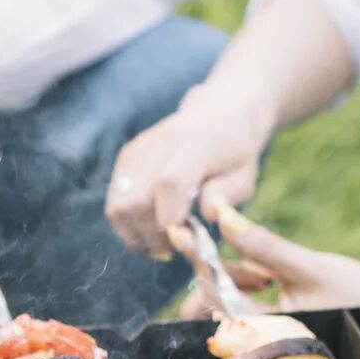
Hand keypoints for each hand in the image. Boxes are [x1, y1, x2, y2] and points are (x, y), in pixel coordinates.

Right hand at [106, 83, 273, 257]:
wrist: (217, 112)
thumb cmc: (235, 151)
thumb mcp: (245, 176)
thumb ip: (226, 197)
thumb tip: (205, 215)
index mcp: (197, 146)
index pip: (169, 183)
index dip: (170, 220)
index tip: (183, 238)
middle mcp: (161, 144)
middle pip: (135, 201)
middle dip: (151, 235)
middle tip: (172, 246)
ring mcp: (138, 149)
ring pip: (117, 206)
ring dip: (135, 234)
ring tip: (158, 242)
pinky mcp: (126, 157)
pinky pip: (114, 201)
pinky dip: (128, 223)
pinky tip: (150, 228)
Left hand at [194, 198, 359, 341]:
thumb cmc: (355, 293)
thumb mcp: (307, 266)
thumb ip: (264, 246)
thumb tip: (223, 217)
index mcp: (260, 332)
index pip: (214, 295)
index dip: (196, 261)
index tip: (178, 231)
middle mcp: (256, 335)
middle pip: (214, 298)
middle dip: (211, 268)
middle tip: (205, 236)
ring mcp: (261, 327)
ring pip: (229, 295)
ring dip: (232, 271)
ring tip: (249, 260)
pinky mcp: (270, 316)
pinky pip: (246, 296)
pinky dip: (246, 277)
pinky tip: (260, 270)